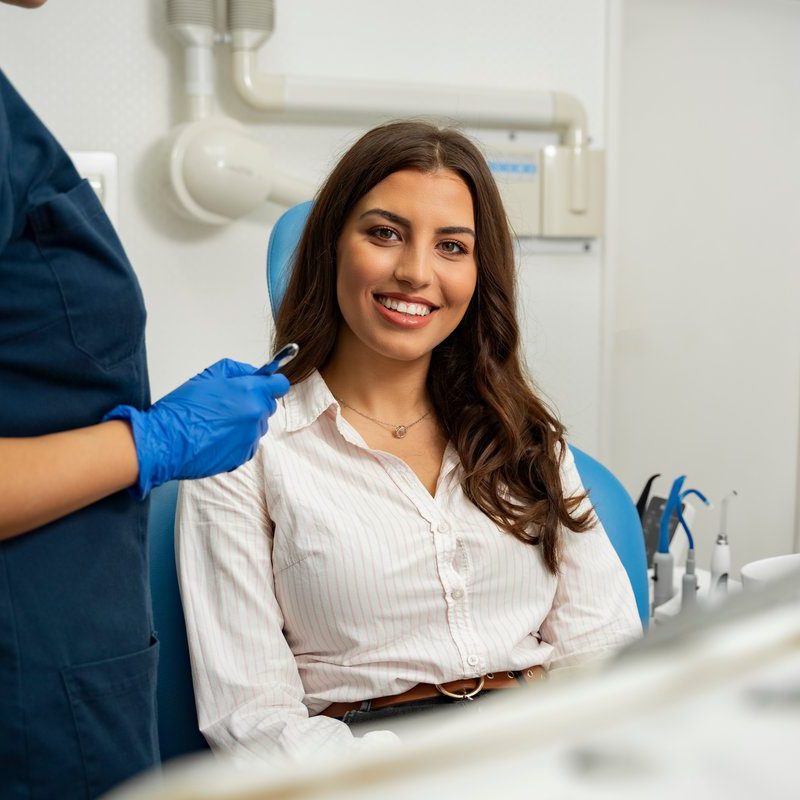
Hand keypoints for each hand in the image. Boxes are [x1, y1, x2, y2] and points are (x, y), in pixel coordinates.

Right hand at [104, 359, 289, 497]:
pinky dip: (237, 440)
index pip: (280, 385)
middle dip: (255, 402)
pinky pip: (248, 443)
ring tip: (218, 422)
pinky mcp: (243, 456)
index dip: (272, 383)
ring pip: (257, 426)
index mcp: (250, 392)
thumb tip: (254, 373)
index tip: (264, 385)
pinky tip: (216, 437)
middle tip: (230, 404)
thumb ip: (237, 370)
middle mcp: (255, 415)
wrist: (165, 442)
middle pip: (268, 406)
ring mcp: (251, 438)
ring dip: (245, 423)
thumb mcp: (208, 376)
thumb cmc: (183, 409)